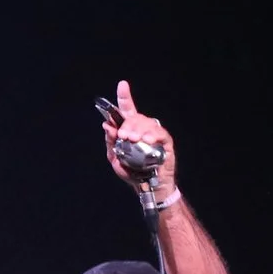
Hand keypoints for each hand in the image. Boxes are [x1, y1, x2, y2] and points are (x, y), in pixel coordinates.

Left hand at [102, 79, 177, 201]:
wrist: (148, 188)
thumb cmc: (132, 173)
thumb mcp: (115, 158)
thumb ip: (111, 142)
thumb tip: (107, 126)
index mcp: (130, 130)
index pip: (127, 110)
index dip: (125, 97)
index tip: (123, 85)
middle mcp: (143, 129)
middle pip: (135, 117)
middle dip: (128, 124)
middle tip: (124, 135)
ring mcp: (155, 135)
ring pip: (147, 123)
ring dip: (138, 129)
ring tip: (134, 140)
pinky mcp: (166, 143)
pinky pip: (160, 134)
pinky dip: (153, 136)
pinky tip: (147, 141)